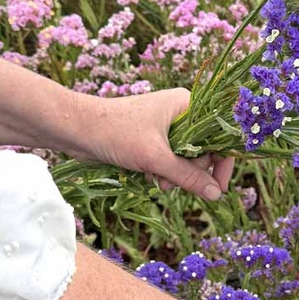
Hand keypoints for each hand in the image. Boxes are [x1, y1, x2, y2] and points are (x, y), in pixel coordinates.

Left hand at [73, 87, 232, 200]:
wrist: (76, 129)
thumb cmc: (116, 133)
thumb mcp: (156, 157)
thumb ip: (188, 176)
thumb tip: (216, 194)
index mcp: (188, 105)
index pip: (220, 135)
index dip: (222, 162)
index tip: (218, 187)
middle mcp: (180, 113)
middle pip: (204, 150)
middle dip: (190, 172)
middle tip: (171, 182)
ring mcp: (166, 127)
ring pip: (186, 160)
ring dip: (174, 176)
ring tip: (156, 180)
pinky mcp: (151, 140)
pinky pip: (169, 162)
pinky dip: (162, 173)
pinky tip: (148, 177)